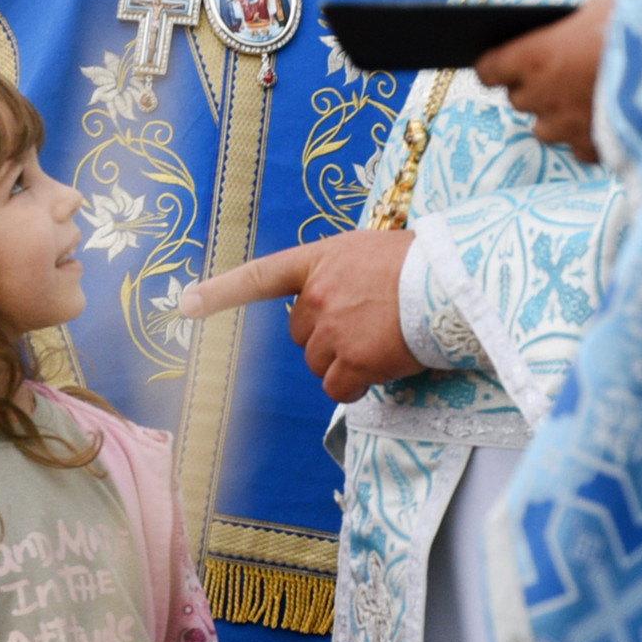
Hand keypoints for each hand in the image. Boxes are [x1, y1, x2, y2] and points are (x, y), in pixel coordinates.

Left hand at [180, 228, 416, 403]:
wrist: (455, 282)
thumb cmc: (426, 265)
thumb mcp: (375, 252)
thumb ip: (346, 275)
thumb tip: (347, 306)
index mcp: (321, 260)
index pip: (261, 277)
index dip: (221, 292)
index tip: (186, 305)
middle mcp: (318, 294)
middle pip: (301, 334)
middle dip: (327, 339)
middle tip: (369, 328)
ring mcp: (332, 329)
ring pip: (320, 364)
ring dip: (345, 363)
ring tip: (384, 342)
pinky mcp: (353, 360)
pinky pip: (340, 388)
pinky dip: (358, 386)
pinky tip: (383, 368)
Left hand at [475, 0, 612, 163]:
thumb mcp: (601, 8)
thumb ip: (570, 30)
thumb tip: (560, 36)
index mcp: (536, 56)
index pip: (488, 70)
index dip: (495, 64)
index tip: (501, 60)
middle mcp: (545, 97)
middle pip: (518, 99)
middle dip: (533, 86)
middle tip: (557, 71)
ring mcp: (571, 128)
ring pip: (545, 129)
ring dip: (557, 115)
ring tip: (583, 96)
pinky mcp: (600, 149)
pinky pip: (581, 147)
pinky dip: (590, 135)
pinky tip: (609, 117)